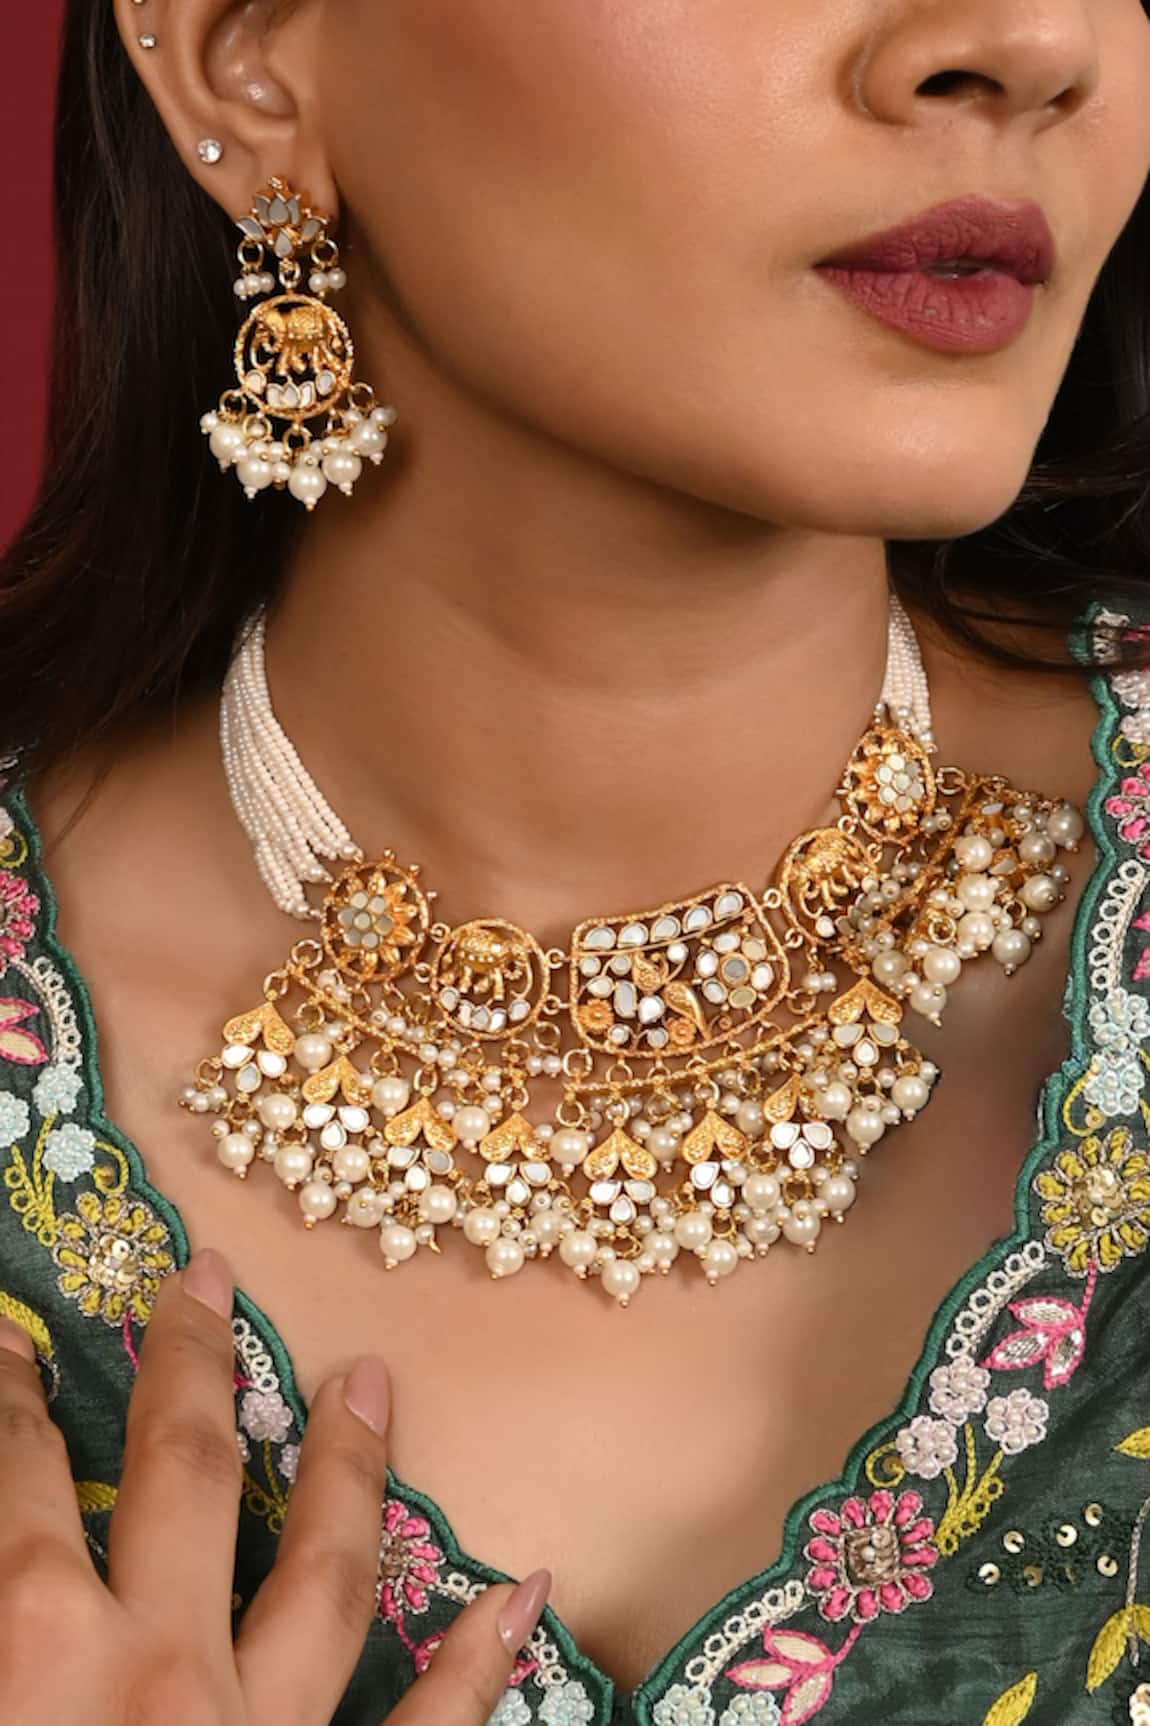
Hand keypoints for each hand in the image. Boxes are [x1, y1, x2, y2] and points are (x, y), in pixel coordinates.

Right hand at [0, 1248, 550, 1724]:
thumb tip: (9, 1597)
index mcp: (39, 1668)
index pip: (15, 1495)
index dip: (6, 1407)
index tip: (7, 1333)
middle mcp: (163, 1679)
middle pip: (182, 1483)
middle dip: (188, 1370)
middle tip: (206, 1274)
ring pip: (324, 1570)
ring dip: (351, 1466)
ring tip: (376, 1372)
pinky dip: (483, 1660)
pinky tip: (529, 1587)